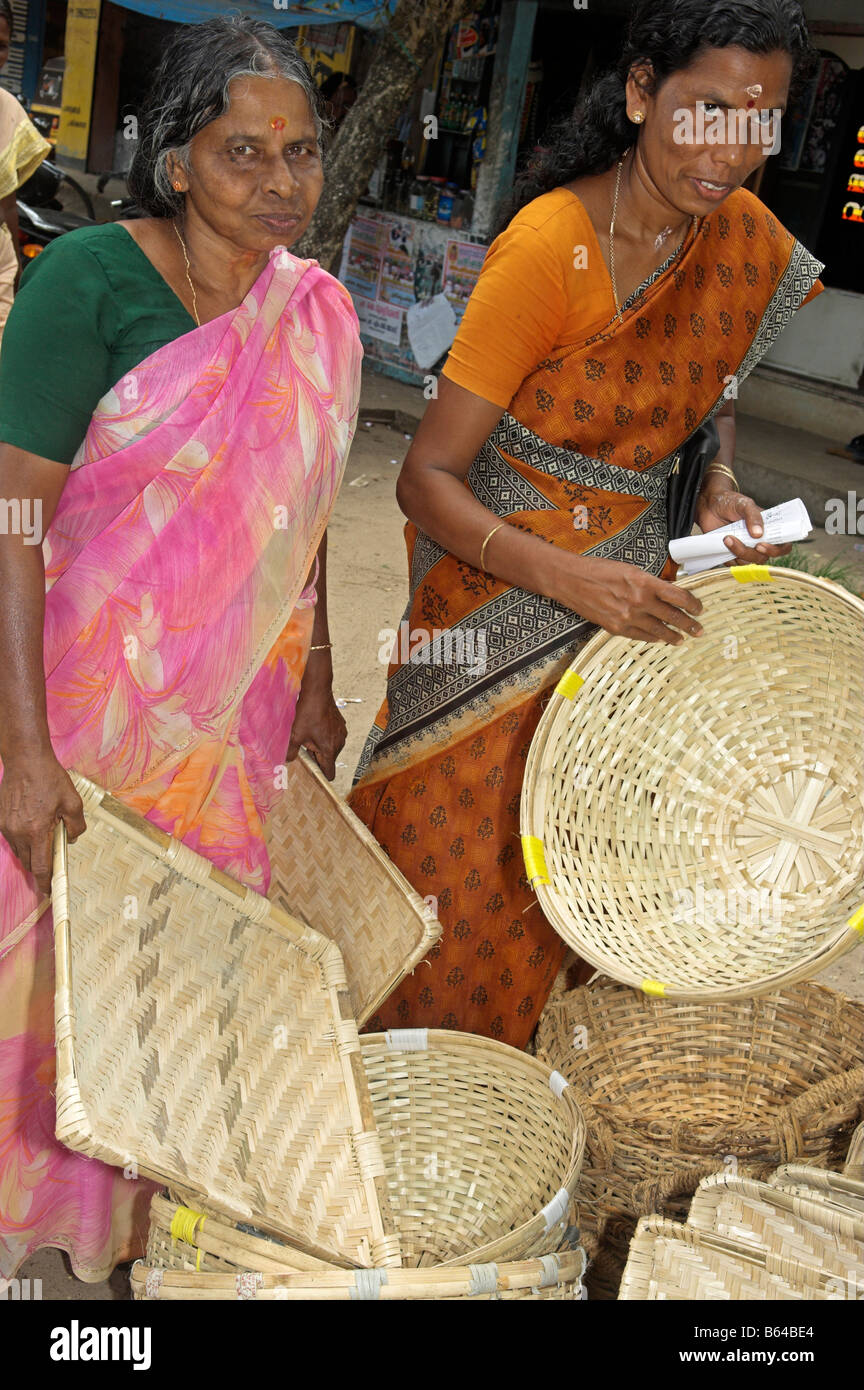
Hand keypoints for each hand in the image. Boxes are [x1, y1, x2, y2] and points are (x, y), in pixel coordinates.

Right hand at [0, 750, 85, 895]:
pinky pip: (13, 839)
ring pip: (19, 852)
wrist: (25, 759)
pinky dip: (23, 841)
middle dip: (40, 868)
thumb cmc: (49, 778)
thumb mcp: (72, 801)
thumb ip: (76, 825)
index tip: (48, 891)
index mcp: (37, 830)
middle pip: (28, 863)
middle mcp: (18, 832)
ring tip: (44, 839)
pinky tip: (33, 827)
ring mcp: (6, 826)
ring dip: (31, 853)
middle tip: (52, 863)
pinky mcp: (1, 820)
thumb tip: (71, 840)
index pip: (40, 867)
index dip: (45, 882)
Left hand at [285, 666, 346, 780]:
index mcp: (329, 749)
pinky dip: (325, 736)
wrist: (317, 691)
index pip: (329, 773)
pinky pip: (334, 737)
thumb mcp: (295, 734)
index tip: (311, 772)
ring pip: (331, 748)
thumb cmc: (307, 713)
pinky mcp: (341, 724)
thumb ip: (290, 752)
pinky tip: (315, 726)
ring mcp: (342, 733)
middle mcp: (339, 743)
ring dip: (320, 746)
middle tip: (304, 746)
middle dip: (317, 756)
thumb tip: (288, 761)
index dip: (320, 774)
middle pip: (329, 760)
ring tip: (309, 734)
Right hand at [553, 554, 702, 645]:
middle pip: (673, 616)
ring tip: (682, 639)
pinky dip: (653, 638)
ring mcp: (627, 617)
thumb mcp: (630, 569)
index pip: (679, 597)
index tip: (699, 609)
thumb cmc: (599, 570)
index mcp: (645, 582)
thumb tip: (667, 594)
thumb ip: (649, 583)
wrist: (571, 580)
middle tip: (699, 630)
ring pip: (659, 631)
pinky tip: (660, 639)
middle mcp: (639, 601)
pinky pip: (640, 636)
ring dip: (673, 636)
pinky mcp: (616, 628)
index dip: (693, 604)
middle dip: (689, 625)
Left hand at [695, 480, 790, 564]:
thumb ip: (753, 516)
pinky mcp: (732, 554)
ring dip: (738, 552)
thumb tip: (759, 533)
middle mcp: (759, 541)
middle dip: (751, 552)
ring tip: (726, 537)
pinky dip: (729, 556)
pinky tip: (722, 542)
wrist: (709, 505)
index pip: (782, 546)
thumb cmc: (730, 502)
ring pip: (748, 562)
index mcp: (769, 529)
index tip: (761, 545)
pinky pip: (734, 564)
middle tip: (737, 539)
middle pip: (763, 557)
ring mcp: (746, 548)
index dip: (777, 550)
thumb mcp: (744, 504)